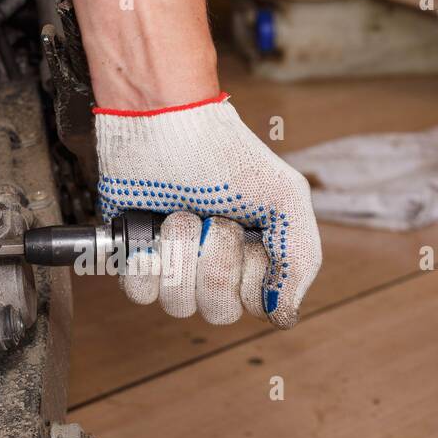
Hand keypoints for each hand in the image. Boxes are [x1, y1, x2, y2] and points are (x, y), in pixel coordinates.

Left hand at [94, 94, 320, 327]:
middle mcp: (215, 271)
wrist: (164, 122)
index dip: (250, 276)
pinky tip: (150, 235)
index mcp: (254, 261)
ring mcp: (175, 268)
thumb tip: (282, 315)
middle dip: (214, 261)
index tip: (248, 234)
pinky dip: (145, 264)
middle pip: (218, 311)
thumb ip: (299, 258)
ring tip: (180, 214)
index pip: (257, 307)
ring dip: (179, 252)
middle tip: (212, 219)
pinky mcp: (137, 260)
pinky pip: (139, 293)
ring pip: (178, 304)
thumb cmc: (226, 155)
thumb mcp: (285, 197)